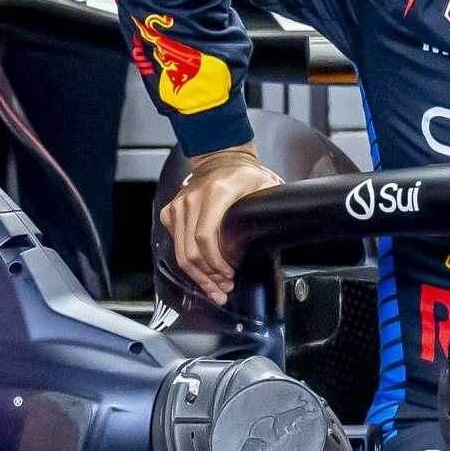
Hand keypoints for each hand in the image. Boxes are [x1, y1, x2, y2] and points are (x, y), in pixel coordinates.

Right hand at [159, 146, 278, 304]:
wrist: (219, 161)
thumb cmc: (242, 177)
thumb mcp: (262, 187)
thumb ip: (269, 208)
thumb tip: (279, 232)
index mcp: (215, 193)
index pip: (205, 237)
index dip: (216, 263)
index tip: (230, 274)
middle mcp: (192, 200)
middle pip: (192, 251)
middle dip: (208, 277)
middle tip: (224, 289)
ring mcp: (178, 206)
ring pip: (181, 253)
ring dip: (199, 276)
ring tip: (215, 289)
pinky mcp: (170, 213)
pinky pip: (176, 246)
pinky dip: (189, 264)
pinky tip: (203, 274)